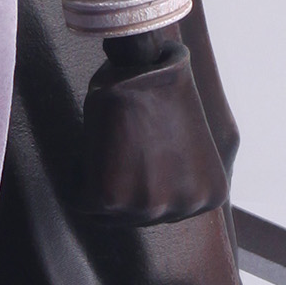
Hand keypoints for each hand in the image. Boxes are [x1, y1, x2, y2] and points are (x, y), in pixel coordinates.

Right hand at [80, 40, 226, 223]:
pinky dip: (74, 179)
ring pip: (108, 214)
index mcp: (210, 194)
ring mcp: (148, 207)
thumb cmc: (166, 89)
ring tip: (102, 150)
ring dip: (97, 185)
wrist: (141, 68)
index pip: (168, 210)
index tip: (137, 157)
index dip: (145, 185)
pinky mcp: (110, 200)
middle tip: (114, 154)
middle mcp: (184, 207)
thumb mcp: (197, 139)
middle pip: (137, 216)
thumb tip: (173, 185)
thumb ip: (190, 171)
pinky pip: (80, 201)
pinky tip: (85, 152)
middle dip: (121, 189)